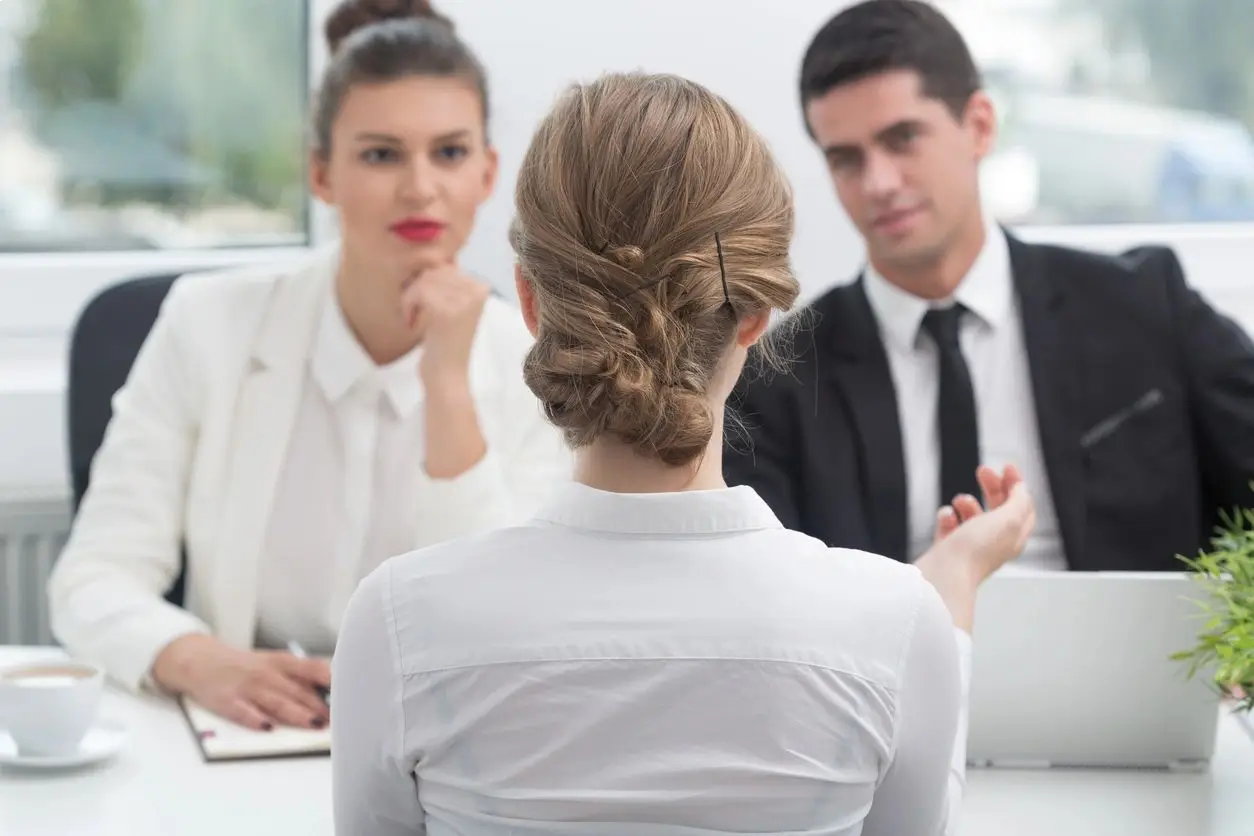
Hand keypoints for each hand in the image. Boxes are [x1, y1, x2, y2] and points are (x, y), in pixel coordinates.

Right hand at [151, 634, 330, 730]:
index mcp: (282, 662)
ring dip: (297, 714)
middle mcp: (267, 673)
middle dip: (319, 706)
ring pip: (276, 702)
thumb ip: (301, 675)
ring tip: (314, 725)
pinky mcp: (227, 701)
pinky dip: (255, 720)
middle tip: (340, 720)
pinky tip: (267, 728)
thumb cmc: (245, 666)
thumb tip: (334, 688)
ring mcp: (247, 687)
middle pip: (298, 691)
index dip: (333, 682)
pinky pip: (243, 712)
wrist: (201, 660)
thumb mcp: (275, 663)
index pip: (313, 669)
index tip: (351, 693)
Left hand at [401, 263, 489, 383]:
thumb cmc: (446, 343)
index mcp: (482, 287)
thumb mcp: (452, 307)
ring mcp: (464, 300)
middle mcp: (478, 290)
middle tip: (413, 311)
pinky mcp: (447, 311)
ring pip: (425, 279)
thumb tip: (433, 257)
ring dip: (411, 297)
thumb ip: (447, 283)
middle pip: (435, 270)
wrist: (447, 376)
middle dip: (417, 288)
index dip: (428, 282)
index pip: (446, 266)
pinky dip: (409, 305)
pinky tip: (411, 321)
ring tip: (412, 316)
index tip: (423, 304)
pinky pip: (419, 291)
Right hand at [915, 464, 1036, 632]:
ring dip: (966, 502)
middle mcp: (994, 543)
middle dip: (992, 487)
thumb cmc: (975, 550)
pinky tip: (945, 516)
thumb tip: (1021, 489)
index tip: (1007, 467)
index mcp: (1014, 538)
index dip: (1017, 485)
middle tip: (982, 471)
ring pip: (972, 517)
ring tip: (959, 501)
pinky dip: (947, 517)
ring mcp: (970, 547)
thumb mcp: (1008, 519)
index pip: (1023, 507)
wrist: (943, 575)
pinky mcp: (948, 551)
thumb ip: (1019, 501)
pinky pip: (949, 527)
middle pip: (999, 509)